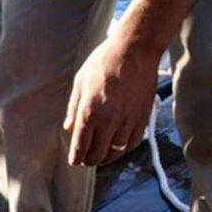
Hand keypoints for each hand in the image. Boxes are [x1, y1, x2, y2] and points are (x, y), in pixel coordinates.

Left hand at [63, 35, 160, 166]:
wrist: (135, 50)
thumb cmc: (104, 62)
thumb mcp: (80, 82)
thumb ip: (73, 108)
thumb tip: (68, 128)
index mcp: (89, 113)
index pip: (80, 147)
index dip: (76, 158)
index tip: (75, 161)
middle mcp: (108, 121)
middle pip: (97, 155)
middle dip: (89, 161)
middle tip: (86, 159)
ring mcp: (127, 121)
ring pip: (115, 153)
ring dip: (106, 158)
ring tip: (101, 156)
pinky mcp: (142, 118)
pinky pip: (132, 144)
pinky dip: (124, 149)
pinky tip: (118, 146)